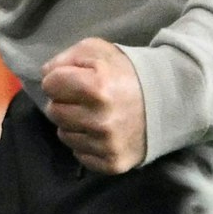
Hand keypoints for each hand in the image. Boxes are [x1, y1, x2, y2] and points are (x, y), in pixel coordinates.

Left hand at [40, 38, 146, 173]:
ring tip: (92, 114)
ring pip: (63, 134)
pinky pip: (79, 154)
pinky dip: (84, 143)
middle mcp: (100, 119)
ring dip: (72, 124)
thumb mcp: (96, 51)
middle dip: (63, 102)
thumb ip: (65, 58)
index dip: (57, 79)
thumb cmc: (125, 72)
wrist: (167, 101)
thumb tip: (45, 74)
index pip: (50, 85)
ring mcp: (106, 144)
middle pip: (53, 111)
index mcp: (96, 87)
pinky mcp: (112, 163)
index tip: (70, 80)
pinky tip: (99, 132)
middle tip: (82, 98)